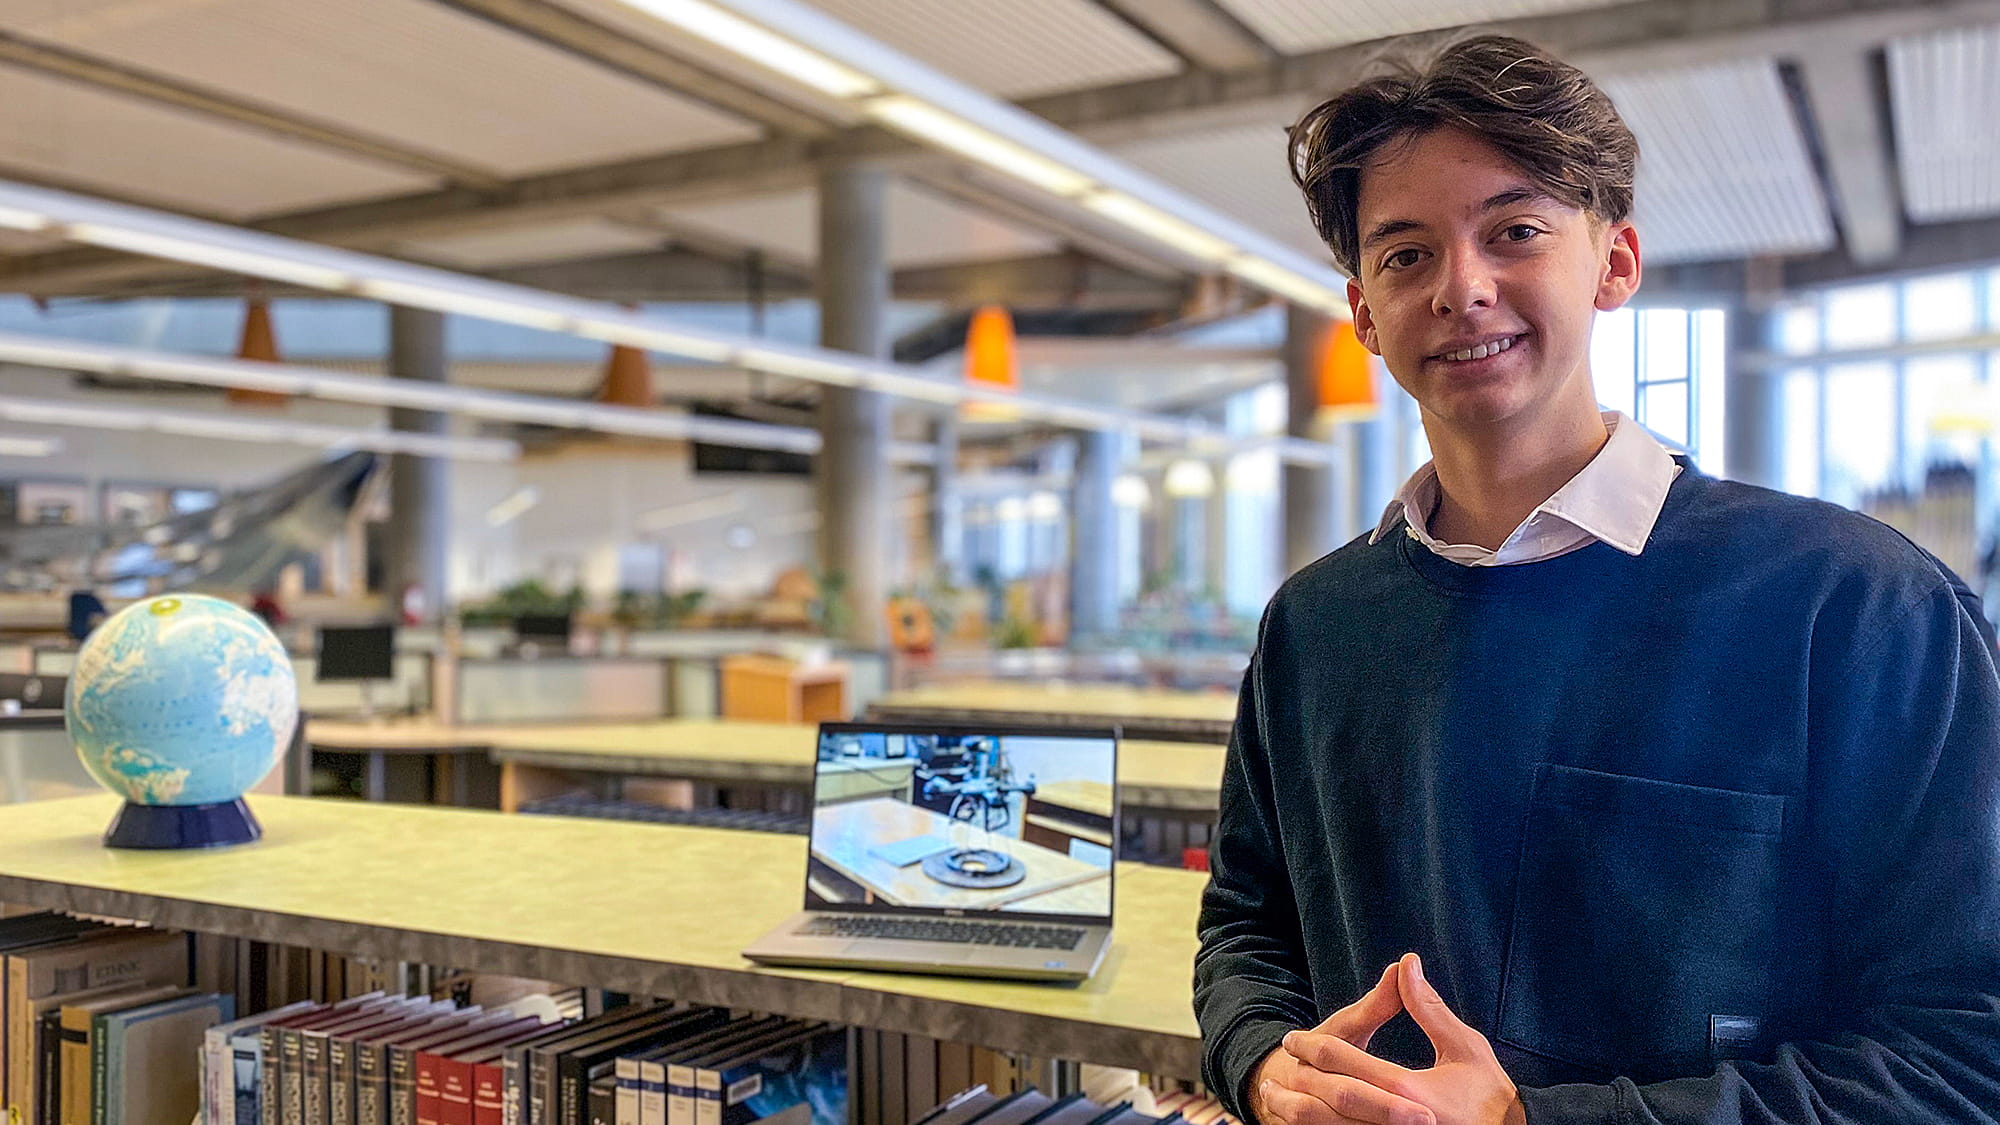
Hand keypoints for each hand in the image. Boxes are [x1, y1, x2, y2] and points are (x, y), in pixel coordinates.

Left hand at [1282, 954, 1523, 1124]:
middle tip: (1282, 1062)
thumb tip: (1406, 963)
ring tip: (1281, 1094)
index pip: (1347, 1064)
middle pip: (1333, 1098)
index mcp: (1411, 1093)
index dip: (1315, 1048)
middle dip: (1302, 1078)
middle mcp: (1397, 1124)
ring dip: (1302, 1112)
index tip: (1294, 1037)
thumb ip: (1428, 1008)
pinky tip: (1311, 1120)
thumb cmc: (1490, 1095)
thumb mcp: (1465, 1047)